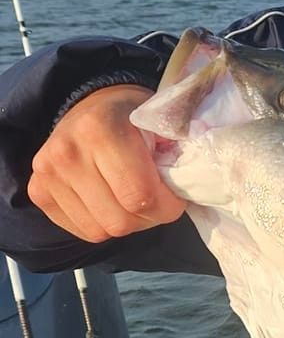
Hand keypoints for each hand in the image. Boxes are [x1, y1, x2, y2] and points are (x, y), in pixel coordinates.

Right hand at [28, 85, 186, 242]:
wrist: (91, 106)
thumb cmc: (134, 117)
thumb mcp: (162, 122)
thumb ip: (178, 151)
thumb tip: (191, 185)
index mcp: (100, 130)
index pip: (140, 197)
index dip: (168, 206)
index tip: (176, 197)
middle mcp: (67, 153)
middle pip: (121, 221)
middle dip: (149, 218)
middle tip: (157, 200)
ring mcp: (47, 174)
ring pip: (101, 231)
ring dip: (126, 224)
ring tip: (133, 199)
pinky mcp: (38, 192)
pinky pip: (82, 231)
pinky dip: (103, 224)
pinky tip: (110, 201)